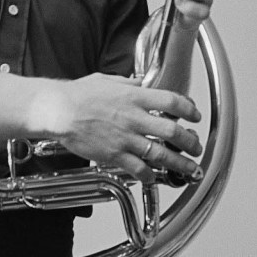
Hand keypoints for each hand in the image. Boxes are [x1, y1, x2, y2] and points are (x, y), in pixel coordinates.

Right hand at [52, 73, 202, 182]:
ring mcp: (125, 138)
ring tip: (189, 168)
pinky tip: (154, 177)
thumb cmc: (79, 94)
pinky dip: (150, 175)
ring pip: (160, 154)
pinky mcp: (114, 155)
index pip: (172, 101)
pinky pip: (138, 169)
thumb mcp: (107, 80)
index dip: (189, 109)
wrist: (59, 111)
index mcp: (134, 96)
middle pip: (172, 131)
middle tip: (197, 146)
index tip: (195, 115)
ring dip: (179, 162)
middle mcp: (133, 117)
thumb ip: (129, 83)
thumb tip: (142, 82)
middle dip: (190, 141)